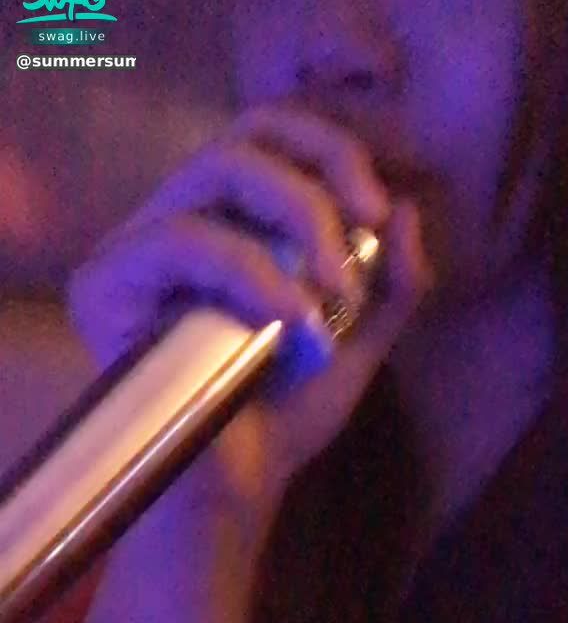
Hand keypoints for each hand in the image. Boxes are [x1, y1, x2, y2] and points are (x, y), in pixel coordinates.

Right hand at [68, 102, 433, 515]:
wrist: (235, 489)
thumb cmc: (284, 416)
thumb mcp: (358, 341)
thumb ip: (390, 280)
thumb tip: (407, 207)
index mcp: (231, 221)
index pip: (270, 137)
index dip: (331, 149)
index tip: (381, 209)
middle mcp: (179, 219)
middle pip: (246, 133)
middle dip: (321, 175)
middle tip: (365, 228)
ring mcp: (136, 247)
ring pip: (216, 169)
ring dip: (297, 218)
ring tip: (331, 294)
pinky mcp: (105, 283)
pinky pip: (179, 238)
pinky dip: (250, 270)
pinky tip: (291, 321)